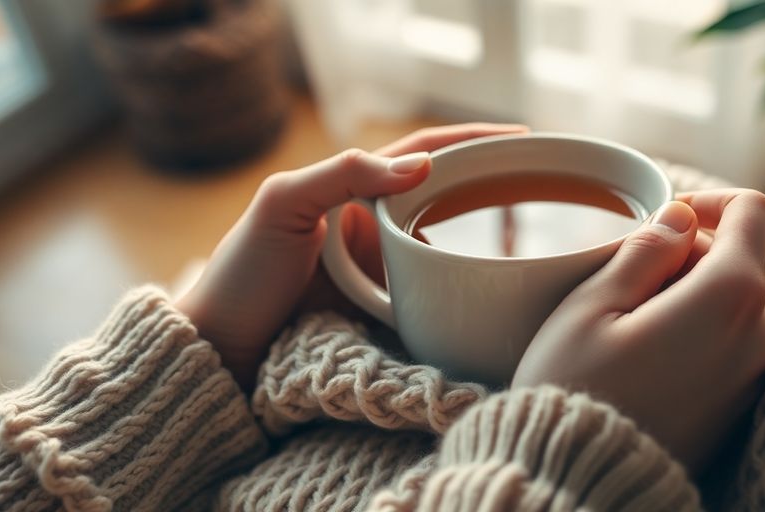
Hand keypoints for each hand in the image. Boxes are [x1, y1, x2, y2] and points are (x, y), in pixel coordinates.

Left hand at [176, 123, 528, 390]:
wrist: (223, 352)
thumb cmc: (243, 274)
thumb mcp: (281, 205)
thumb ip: (343, 174)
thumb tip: (420, 166)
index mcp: (350, 192)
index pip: (421, 154)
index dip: (469, 141)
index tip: (518, 137)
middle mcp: (372, 226)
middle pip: (444, 194)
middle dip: (491, 181)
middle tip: (541, 179)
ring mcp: (381, 270)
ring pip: (447, 244)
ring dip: (486, 235)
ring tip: (532, 231)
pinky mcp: (386, 313)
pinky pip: (437, 292)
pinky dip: (466, 287)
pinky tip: (495, 289)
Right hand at [513, 189, 764, 473]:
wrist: (585, 483)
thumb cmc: (576, 391)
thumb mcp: (592, 306)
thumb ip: (645, 251)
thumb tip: (680, 217)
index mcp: (731, 296)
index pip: (753, 212)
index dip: (709, 202)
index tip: (666, 216)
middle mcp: (763, 333)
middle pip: (742, 258)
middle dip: (690, 255)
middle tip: (626, 285)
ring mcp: (759, 372)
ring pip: (736, 300)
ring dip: (690, 294)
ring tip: (630, 326)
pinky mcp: (745, 401)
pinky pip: (734, 340)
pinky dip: (698, 329)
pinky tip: (648, 355)